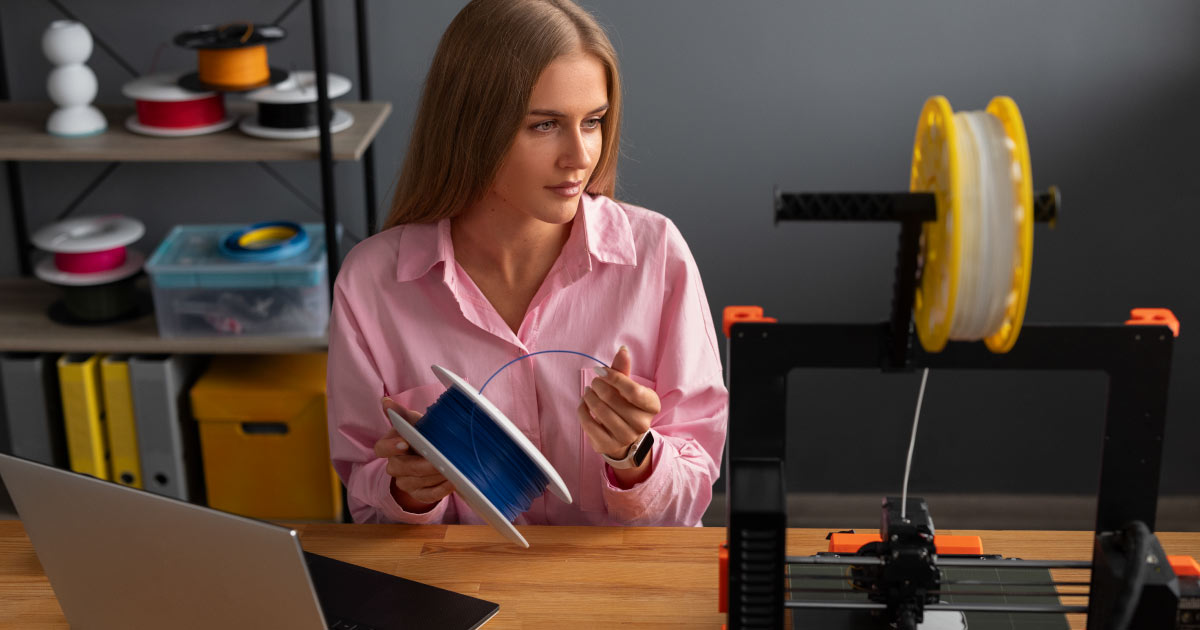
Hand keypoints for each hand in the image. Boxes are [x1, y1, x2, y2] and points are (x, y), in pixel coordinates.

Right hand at [375, 397, 453, 512]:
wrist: (428, 455)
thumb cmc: (420, 435)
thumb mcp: (413, 423)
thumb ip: (401, 414)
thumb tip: (386, 402)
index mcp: (389, 447)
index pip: (381, 449)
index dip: (391, 447)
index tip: (405, 442)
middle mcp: (394, 467)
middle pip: (403, 468)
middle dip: (423, 464)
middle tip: (440, 458)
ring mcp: (405, 482)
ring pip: (418, 481)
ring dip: (435, 475)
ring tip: (452, 467)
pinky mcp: (418, 494)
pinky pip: (428, 495)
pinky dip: (441, 489)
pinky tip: (452, 481)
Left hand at [577, 346, 660, 459]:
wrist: (624, 437)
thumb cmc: (626, 406)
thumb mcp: (628, 387)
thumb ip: (624, 369)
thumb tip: (622, 350)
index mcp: (651, 406)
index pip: (632, 389)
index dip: (613, 377)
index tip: (600, 371)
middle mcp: (642, 424)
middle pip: (612, 399)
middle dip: (598, 386)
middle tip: (594, 383)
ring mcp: (625, 437)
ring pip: (600, 411)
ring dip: (589, 397)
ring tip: (588, 392)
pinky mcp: (607, 445)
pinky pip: (588, 424)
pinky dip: (582, 410)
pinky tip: (584, 404)